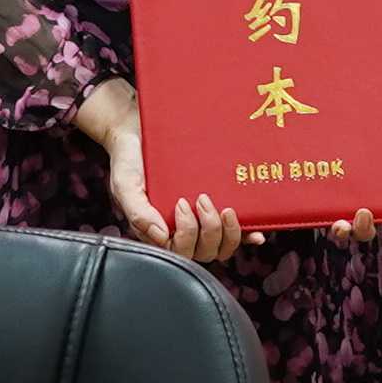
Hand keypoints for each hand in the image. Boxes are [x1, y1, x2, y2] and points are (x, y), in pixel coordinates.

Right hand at [78, 81, 245, 263]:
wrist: (140, 130)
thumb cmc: (130, 159)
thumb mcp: (125, 184)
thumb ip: (138, 212)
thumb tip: (162, 236)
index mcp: (158, 230)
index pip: (179, 252)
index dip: (187, 236)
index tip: (182, 204)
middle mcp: (181, 229)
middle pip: (204, 252)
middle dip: (209, 231)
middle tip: (203, 199)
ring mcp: (200, 219)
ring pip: (221, 246)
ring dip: (229, 233)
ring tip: (227, 209)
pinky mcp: (216, 204)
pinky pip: (236, 230)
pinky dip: (247, 234)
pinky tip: (256, 230)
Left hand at [314, 113, 381, 248]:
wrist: (372, 88)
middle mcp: (370, 194)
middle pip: (370, 227)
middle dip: (367, 229)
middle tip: (365, 214)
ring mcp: (347, 189)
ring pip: (344, 223)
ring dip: (344, 230)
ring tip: (342, 220)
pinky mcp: (326, 178)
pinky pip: (321, 206)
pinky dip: (322, 215)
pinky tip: (322, 210)